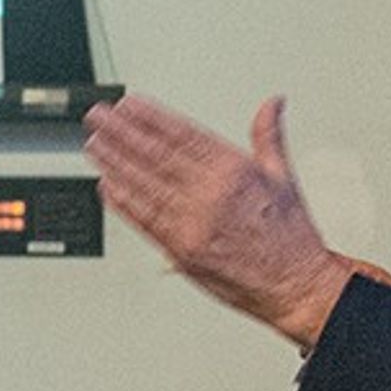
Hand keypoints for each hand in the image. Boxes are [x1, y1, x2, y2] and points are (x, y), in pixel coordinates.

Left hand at [83, 92, 388, 348]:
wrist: (296, 286)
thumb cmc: (290, 236)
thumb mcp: (283, 176)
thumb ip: (268, 136)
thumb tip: (273, 103)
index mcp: (234, 171)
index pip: (182, 135)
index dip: (151, 117)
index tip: (129, 104)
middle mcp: (210, 194)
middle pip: (156, 156)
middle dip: (122, 133)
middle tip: (99, 117)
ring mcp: (193, 223)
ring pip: (144, 185)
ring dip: (114, 163)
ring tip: (94, 144)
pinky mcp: (181, 250)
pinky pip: (144, 220)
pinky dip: (122, 202)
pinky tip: (106, 185)